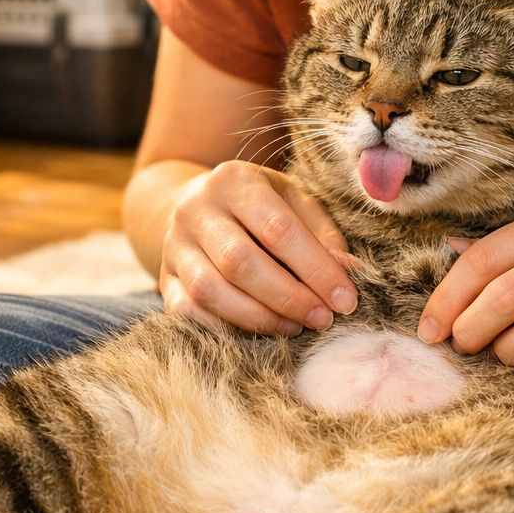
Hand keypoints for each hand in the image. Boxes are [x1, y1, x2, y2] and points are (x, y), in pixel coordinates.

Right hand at [159, 160, 358, 335]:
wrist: (196, 206)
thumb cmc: (259, 207)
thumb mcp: (293, 203)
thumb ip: (321, 235)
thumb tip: (348, 271)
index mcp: (234, 180)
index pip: (278, 229)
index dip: (315, 268)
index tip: (345, 299)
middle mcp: (196, 209)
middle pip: (241, 262)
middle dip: (289, 297)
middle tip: (322, 318)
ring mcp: (175, 245)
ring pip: (211, 290)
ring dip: (259, 317)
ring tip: (295, 327)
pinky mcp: (165, 277)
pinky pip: (187, 311)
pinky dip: (224, 327)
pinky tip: (259, 332)